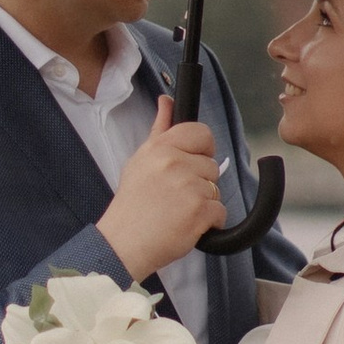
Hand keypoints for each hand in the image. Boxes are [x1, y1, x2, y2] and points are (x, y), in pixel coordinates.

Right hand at [103, 100, 223, 275]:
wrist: (123, 243)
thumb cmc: (132, 204)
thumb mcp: (140, 160)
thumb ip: (159, 129)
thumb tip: (167, 100)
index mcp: (160, 148)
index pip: (201, 133)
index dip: (202, 149)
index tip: (192, 163)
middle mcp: (174, 163)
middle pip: (212, 165)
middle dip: (200, 181)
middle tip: (175, 195)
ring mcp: (189, 187)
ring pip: (215, 190)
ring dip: (203, 203)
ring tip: (176, 211)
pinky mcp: (199, 211)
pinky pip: (220, 211)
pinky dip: (208, 223)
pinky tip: (186, 225)